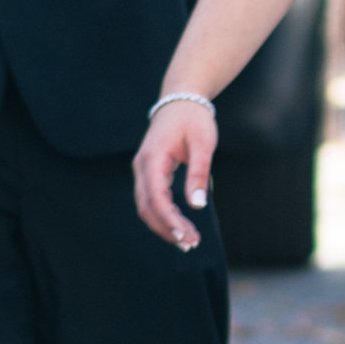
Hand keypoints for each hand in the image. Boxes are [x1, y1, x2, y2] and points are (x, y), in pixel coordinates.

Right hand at [135, 96, 216, 251]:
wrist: (181, 99)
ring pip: (146, 206)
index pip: (156, 198)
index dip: (169, 220)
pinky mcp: (149, 172)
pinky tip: (180, 225)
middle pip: (147, 207)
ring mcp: (143, 169)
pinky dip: (164, 215)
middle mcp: (142, 166)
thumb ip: (199, 174)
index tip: (185, 236)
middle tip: (190, 244)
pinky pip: (151, 199)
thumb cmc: (194, 119)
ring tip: (187, 240)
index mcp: (153, 158)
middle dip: (166, 229)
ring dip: (164, 225)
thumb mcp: (203, 144)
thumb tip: (197, 205)